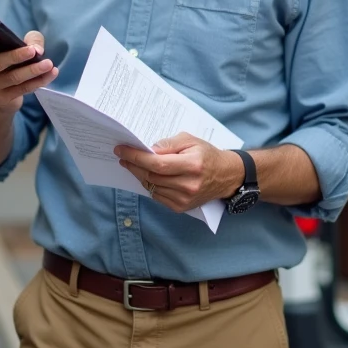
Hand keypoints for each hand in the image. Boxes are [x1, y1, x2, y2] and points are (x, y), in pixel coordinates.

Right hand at [0, 30, 57, 118]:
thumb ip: (28, 41)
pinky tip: (52, 73)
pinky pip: (24, 88)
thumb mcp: (14, 50)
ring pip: (13, 77)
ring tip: (48, 63)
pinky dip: (39, 80)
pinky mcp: (4, 99)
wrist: (0, 97)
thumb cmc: (8, 65)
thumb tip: (38, 49)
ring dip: (33, 70)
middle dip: (16, 56)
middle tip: (33, 51)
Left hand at [115, 133, 244, 213]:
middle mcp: (188, 185)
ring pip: (152, 187)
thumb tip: (148, 149)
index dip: (137, 157)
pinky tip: (147, 175)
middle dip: (134, 165)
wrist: (226, 176)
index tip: (121, 150)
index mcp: (192, 165)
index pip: (158, 163)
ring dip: (139, 175)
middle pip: (152, 176)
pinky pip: (157, 196)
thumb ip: (169, 144)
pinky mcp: (181, 207)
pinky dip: (149, 185)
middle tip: (123, 156)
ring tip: (132, 164)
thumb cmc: (207, 155)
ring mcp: (184, 199)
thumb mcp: (191, 140)